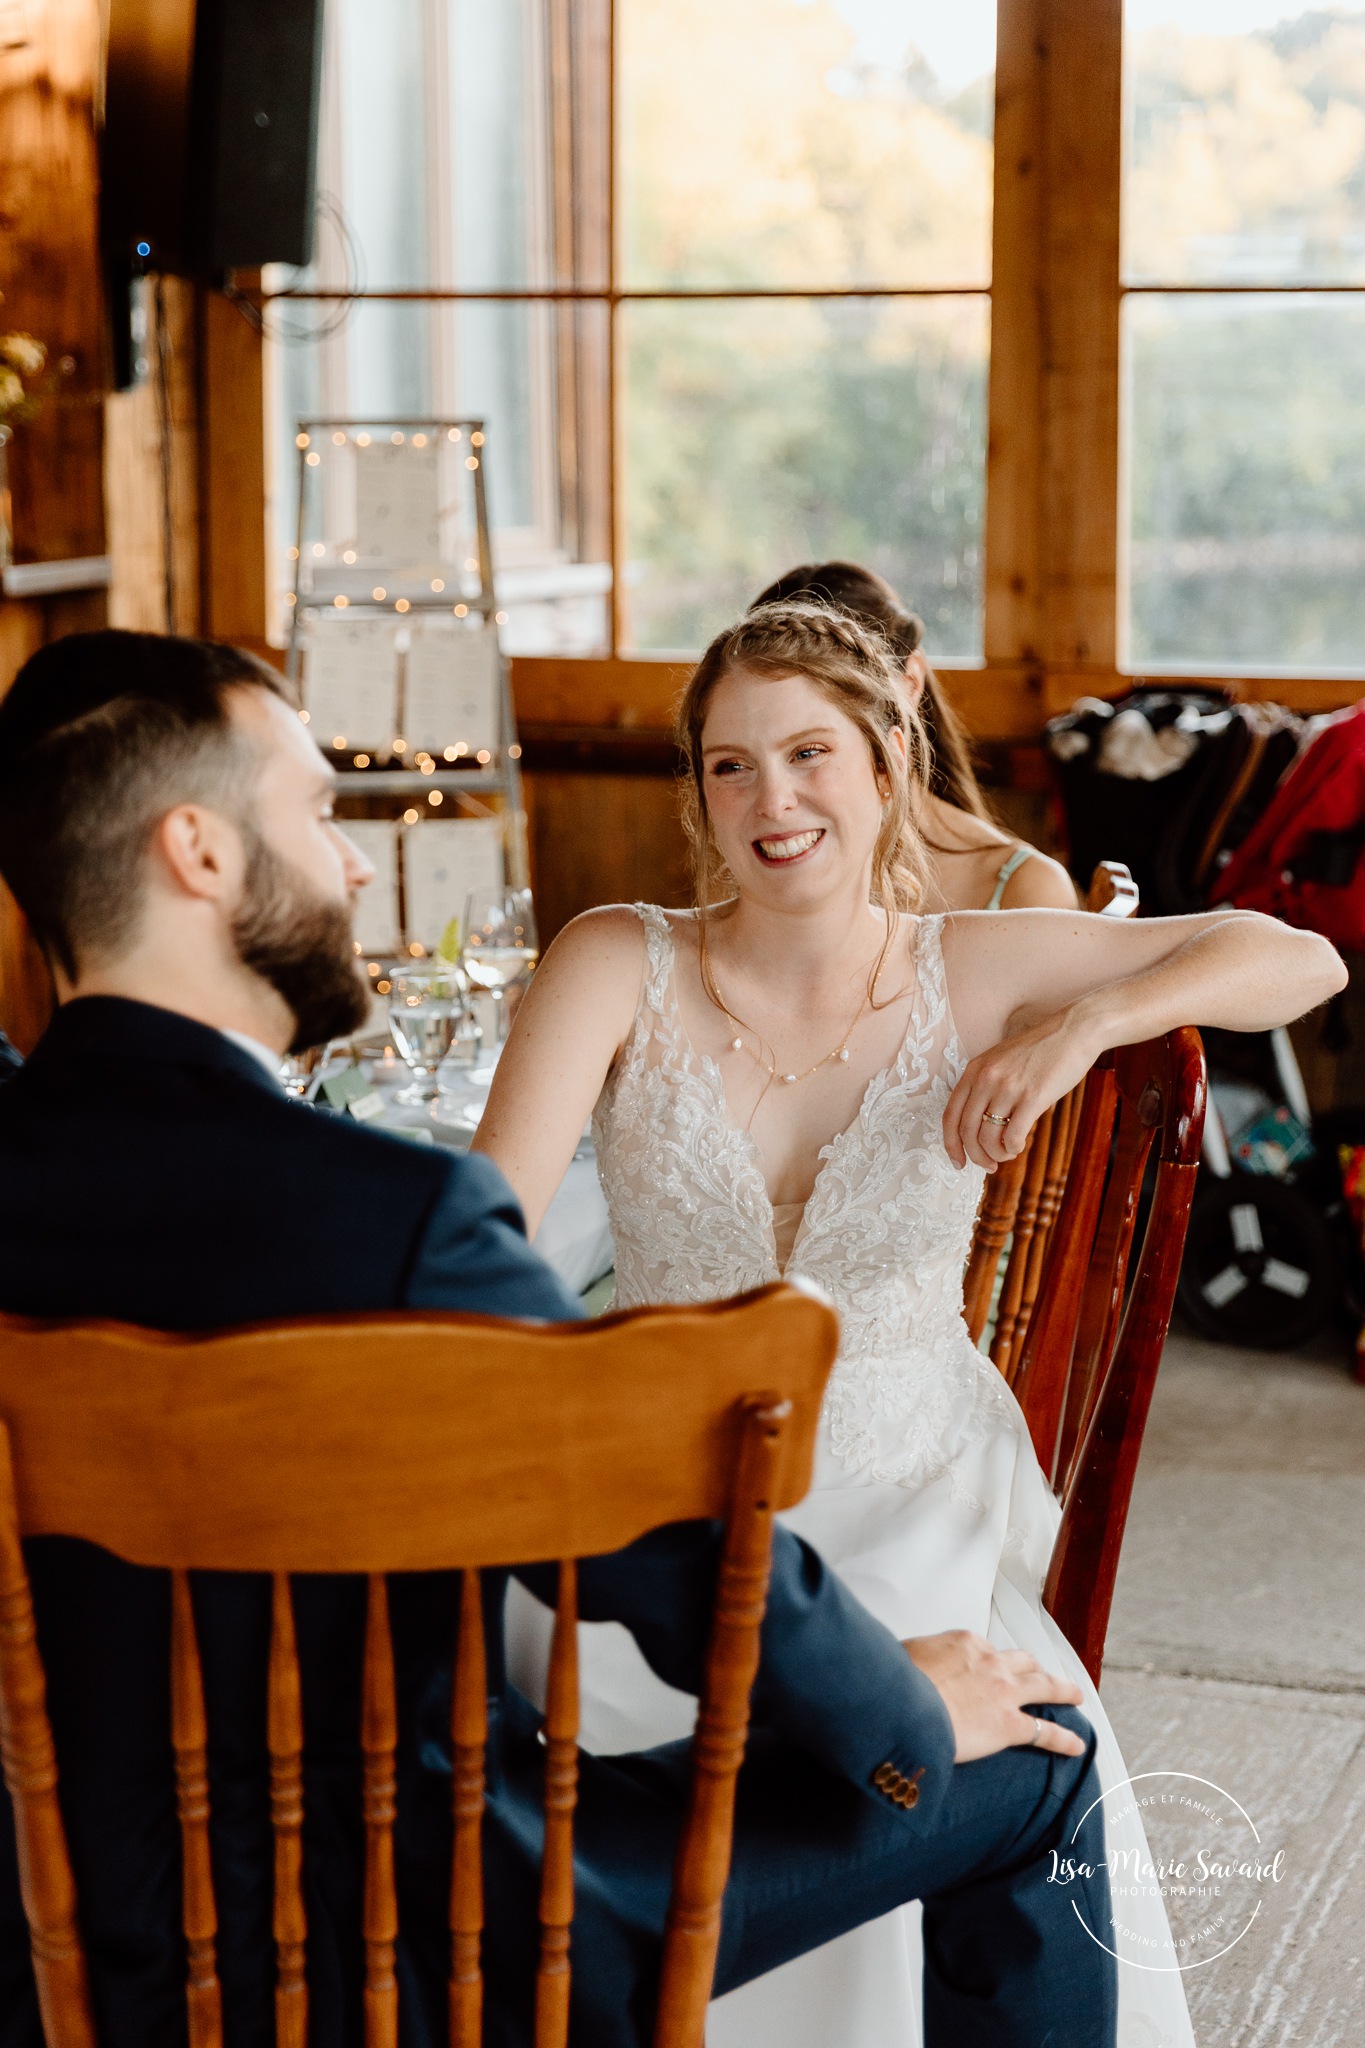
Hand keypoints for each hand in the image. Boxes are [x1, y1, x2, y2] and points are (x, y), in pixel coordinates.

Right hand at [904, 1629, 1084, 1761]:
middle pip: (1022, 1661)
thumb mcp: (905, 1655)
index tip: (988, 1670)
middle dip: (1033, 1667)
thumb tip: (909, 1663)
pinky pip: (1045, 1731)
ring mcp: (1005, 1692)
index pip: (986, 1649)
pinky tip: (1077, 1745)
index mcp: (966, 1643)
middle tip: (1041, 1673)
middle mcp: (991, 1662)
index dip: (990, 1661)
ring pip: (1044, 1686)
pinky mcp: (1010, 1725)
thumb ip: (918, 1657)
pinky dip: (1064, 1739)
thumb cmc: (898, 1683)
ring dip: (1062, 1690)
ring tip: (1075, 1695)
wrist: (906, 1706)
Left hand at [941, 1006, 1098, 1171]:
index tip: (958, 1161)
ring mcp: (1008, 1087)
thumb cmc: (1040, 1051)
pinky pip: (1013, 1135)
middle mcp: (986, 1078)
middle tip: (988, 1166)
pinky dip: (1013, 1148)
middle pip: (966, 1131)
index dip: (951, 1144)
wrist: (1073, 1031)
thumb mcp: (1001, 1062)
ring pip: (988, 1137)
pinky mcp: (1032, 1097)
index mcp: (974, 1070)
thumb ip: (987, 1088)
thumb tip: (980, 1128)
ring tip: (1008, 1153)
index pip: (950, 1115)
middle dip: (975, 1156)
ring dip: (997, 1154)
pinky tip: (1019, 1146)